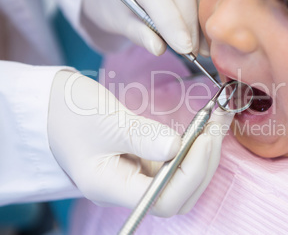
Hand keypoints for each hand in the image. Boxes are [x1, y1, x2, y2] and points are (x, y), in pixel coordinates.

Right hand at [47, 70, 233, 215]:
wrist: (51, 105)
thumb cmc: (68, 113)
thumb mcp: (105, 121)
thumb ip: (143, 136)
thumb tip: (179, 148)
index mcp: (111, 186)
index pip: (163, 199)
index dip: (191, 174)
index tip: (205, 139)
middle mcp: (127, 187)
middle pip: (179, 195)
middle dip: (205, 163)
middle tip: (217, 126)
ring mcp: (137, 174)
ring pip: (182, 178)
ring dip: (205, 152)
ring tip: (218, 120)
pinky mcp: (143, 159)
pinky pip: (176, 160)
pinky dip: (195, 144)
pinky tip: (206, 124)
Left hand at [81, 0, 209, 56]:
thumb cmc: (114, 5)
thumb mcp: (117, 20)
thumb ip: (136, 32)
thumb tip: (158, 47)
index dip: (169, 18)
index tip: (183, 47)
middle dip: (188, 17)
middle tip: (191, 49)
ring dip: (203, 13)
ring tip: (200, 45)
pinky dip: (208, 6)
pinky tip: (204, 30)